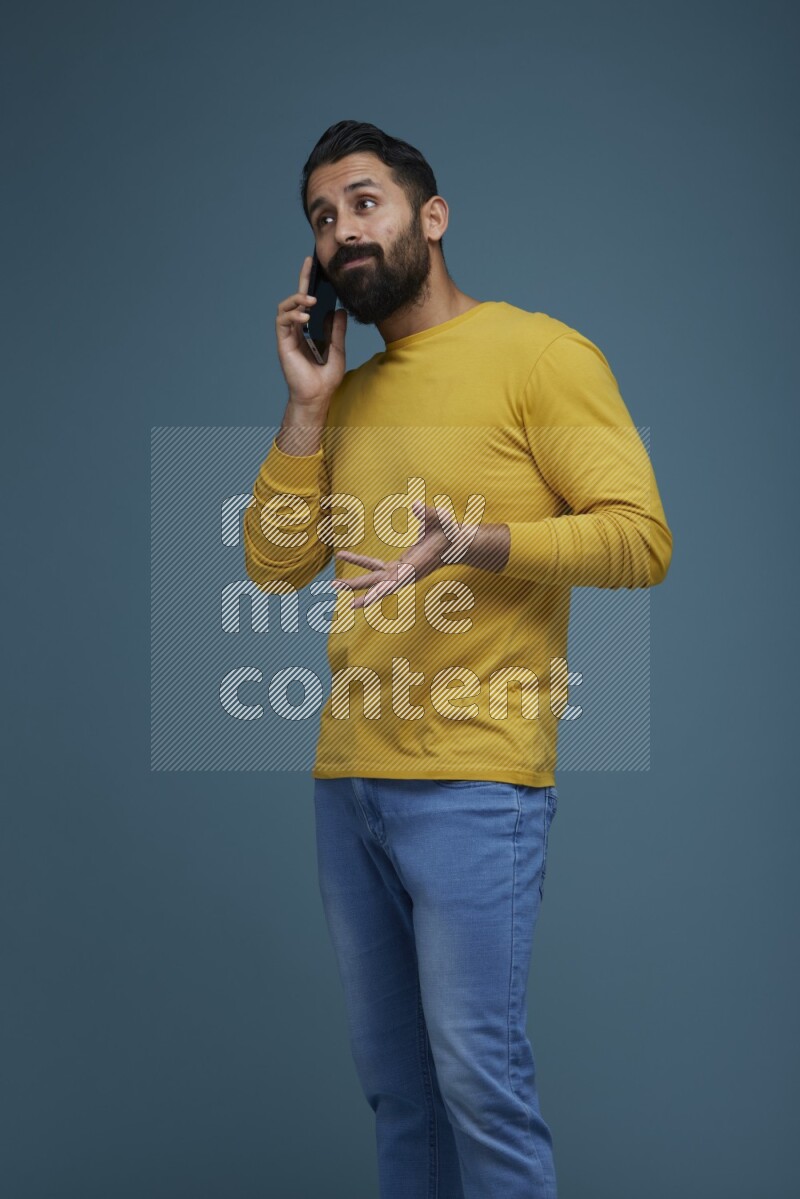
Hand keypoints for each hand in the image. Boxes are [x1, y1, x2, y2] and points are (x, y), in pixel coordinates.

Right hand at [275, 256, 346, 408]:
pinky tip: (305, 316)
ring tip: (311, 300)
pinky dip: (292, 315)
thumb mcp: (338, 349)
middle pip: (296, 299)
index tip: (316, 265)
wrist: (318, 396)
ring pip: (285, 307)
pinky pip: (283, 321)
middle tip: (309, 264)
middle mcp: (297, 330)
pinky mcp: (283, 343)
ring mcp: (289, 336)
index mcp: (309, 329)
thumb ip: (337, 330)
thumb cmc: (326, 378)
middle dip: (302, 280)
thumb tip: (341, 310)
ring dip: (297, 299)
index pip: (309, 302)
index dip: (310, 283)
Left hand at [331, 500, 462, 609]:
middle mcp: (406, 574)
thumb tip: (415, 505)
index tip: (368, 599)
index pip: (396, 581)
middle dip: (358, 587)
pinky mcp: (399, 567)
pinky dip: (360, 562)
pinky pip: (375, 566)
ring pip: (374, 578)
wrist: (456, 545)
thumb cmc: (449, 531)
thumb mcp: (441, 519)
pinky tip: (345, 556)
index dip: (382, 590)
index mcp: (416, 566)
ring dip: (355, 581)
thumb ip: (428, 513)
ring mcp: (401, 572)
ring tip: (333, 583)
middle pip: (378, 584)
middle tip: (336, 587)